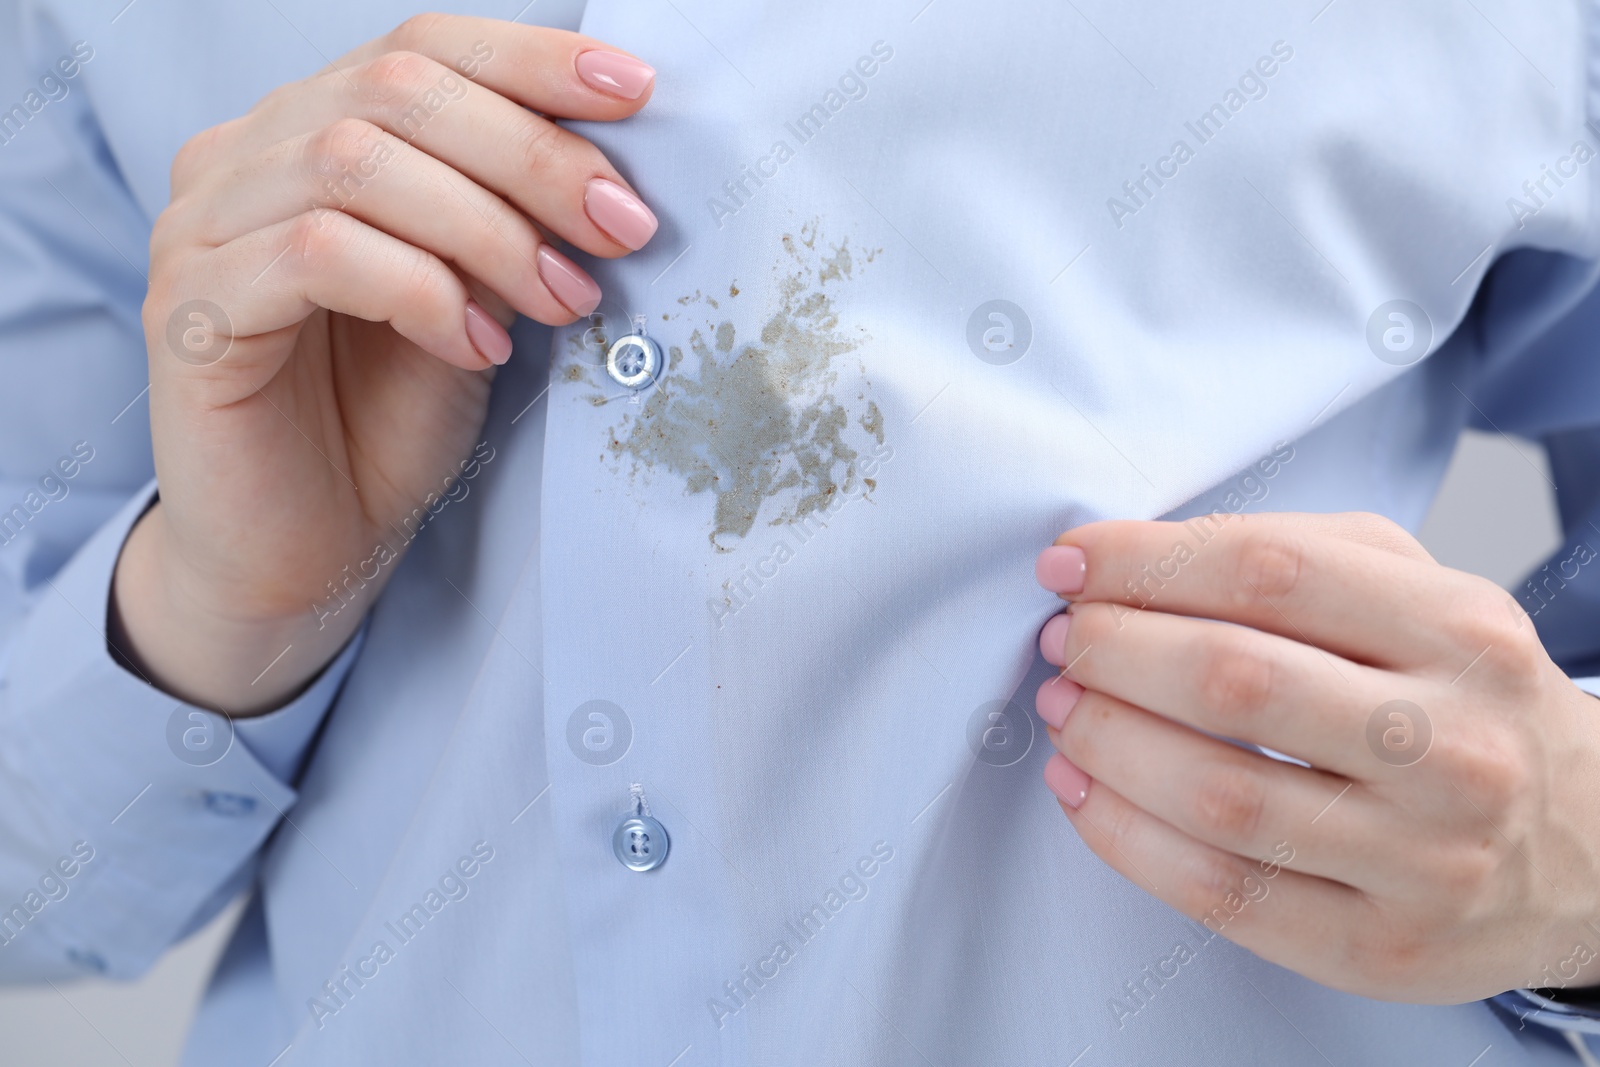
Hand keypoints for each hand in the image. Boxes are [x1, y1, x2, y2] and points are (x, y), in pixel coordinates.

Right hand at [119, 15, 657, 713]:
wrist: (310, 552)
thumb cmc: (389, 419)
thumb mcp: (477, 295)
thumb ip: (510, 216)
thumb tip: (614, 168)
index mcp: (309, 130)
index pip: (419, 47)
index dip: (530, 59)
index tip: (634, 91)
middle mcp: (242, 158)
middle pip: (396, 92)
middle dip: (533, 155)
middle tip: (622, 225)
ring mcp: (202, 227)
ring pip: (358, 163)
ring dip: (488, 229)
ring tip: (559, 300)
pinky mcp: (192, 307)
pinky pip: (318, 252)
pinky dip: (422, 291)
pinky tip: (476, 346)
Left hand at [1033, 512, 1599, 1001]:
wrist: (1591, 850)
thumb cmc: (1467, 701)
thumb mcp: (1418, 594)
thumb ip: (1290, 554)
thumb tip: (1129, 558)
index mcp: (1459, 631)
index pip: (1268, 571)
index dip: (1143, 562)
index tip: (1068, 565)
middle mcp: (1451, 746)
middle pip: (1234, 681)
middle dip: (1114, 652)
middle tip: (1065, 643)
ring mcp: (1423, 859)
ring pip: (1219, 796)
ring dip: (1106, 742)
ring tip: (1064, 710)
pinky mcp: (1380, 948)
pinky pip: (1223, 893)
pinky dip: (1124, 838)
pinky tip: (1084, 792)